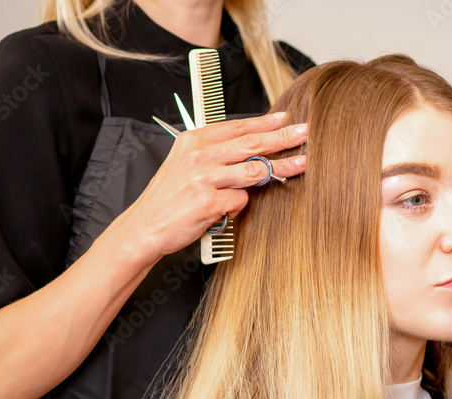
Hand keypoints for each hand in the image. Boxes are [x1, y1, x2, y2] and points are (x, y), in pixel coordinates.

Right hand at [113, 112, 307, 260]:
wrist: (145, 226)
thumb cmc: (168, 197)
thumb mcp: (184, 163)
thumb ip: (213, 152)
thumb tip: (250, 145)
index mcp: (193, 141)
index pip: (236, 127)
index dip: (264, 122)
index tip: (286, 119)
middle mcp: (199, 156)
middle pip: (251, 144)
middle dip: (282, 137)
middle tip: (306, 132)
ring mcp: (204, 178)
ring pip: (253, 170)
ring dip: (282, 168)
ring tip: (303, 164)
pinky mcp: (209, 202)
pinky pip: (240, 200)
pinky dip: (239, 206)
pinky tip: (227, 210)